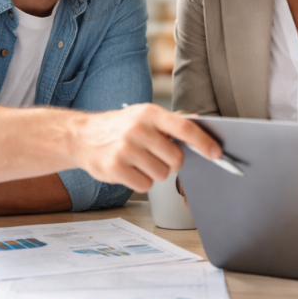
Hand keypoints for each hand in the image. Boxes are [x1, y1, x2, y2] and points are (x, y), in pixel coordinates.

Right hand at [73, 103, 220, 193]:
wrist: (81, 136)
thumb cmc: (119, 127)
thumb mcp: (144, 115)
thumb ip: (171, 121)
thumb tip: (200, 123)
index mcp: (149, 113)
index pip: (184, 128)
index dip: (203, 142)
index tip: (216, 153)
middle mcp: (138, 130)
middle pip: (176, 159)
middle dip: (173, 163)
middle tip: (160, 157)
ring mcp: (125, 150)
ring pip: (161, 175)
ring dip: (156, 173)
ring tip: (140, 161)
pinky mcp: (115, 169)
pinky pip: (145, 185)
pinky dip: (142, 182)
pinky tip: (130, 170)